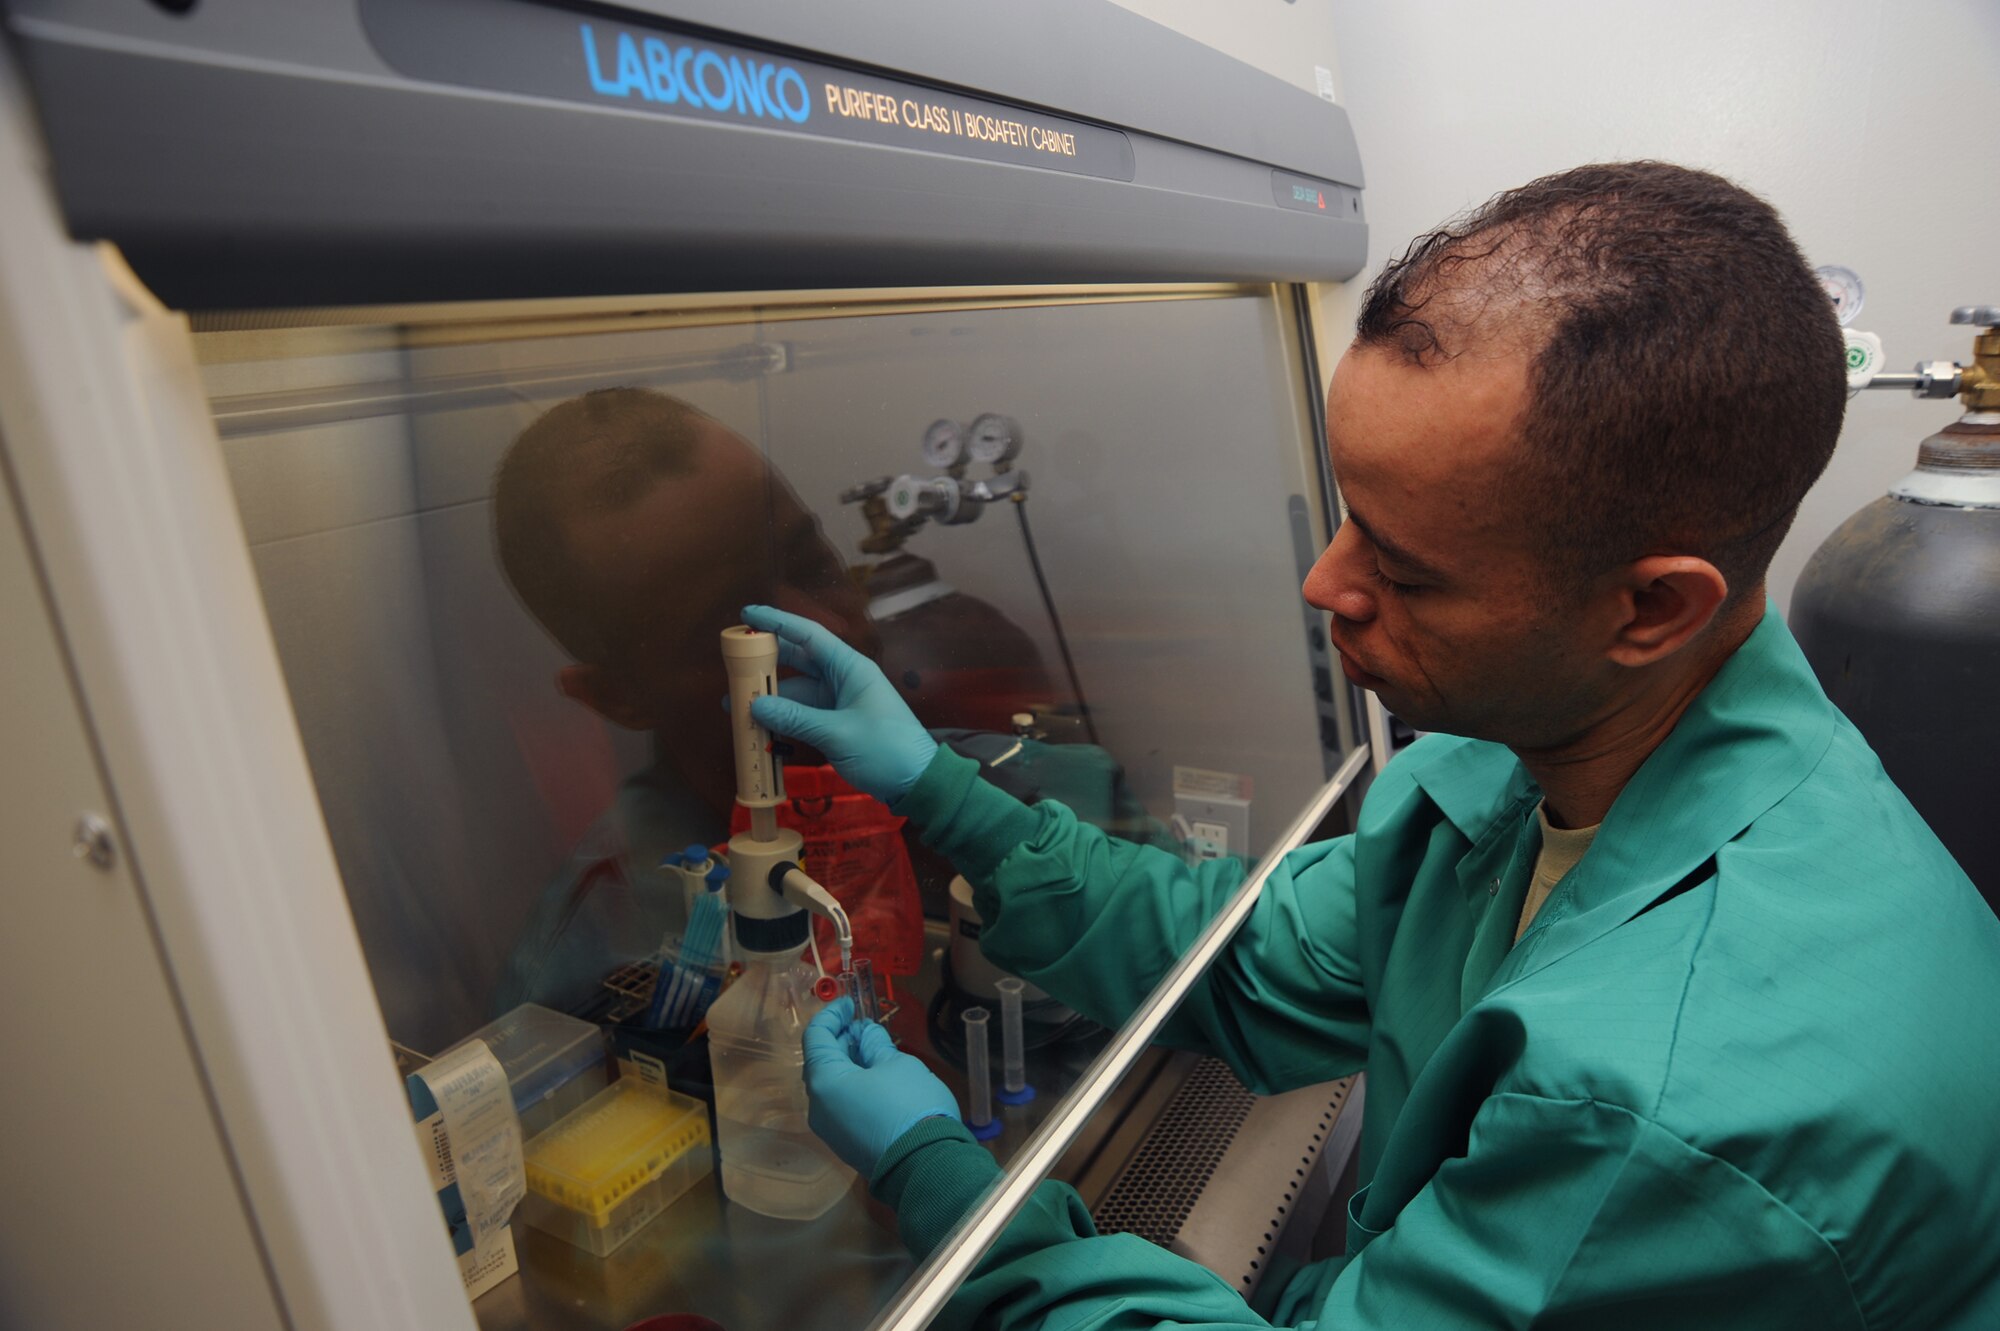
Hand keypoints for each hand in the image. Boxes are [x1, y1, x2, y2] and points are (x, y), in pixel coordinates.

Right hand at [741, 604, 936, 803]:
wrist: (916, 782)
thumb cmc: (886, 750)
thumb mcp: (837, 733)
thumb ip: (795, 718)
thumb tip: (755, 705)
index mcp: (850, 668)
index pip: (809, 635)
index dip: (777, 622)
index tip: (748, 615)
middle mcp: (843, 679)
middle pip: (797, 662)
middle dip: (765, 666)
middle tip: (733, 670)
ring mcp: (839, 702)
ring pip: (796, 692)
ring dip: (770, 700)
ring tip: (737, 709)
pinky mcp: (836, 724)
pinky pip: (802, 715)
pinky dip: (783, 720)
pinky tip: (761, 729)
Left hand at [802, 997, 958, 1175]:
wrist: (926, 1166)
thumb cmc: (909, 1105)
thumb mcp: (896, 1064)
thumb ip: (875, 1044)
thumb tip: (865, 1034)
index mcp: (824, 1082)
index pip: (816, 1037)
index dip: (832, 1015)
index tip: (851, 1004)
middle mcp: (818, 1107)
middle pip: (821, 1063)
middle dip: (841, 1040)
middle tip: (866, 1026)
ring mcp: (830, 1130)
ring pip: (832, 1086)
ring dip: (849, 1063)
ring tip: (875, 1049)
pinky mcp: (846, 1145)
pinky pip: (842, 1106)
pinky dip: (854, 1085)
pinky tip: (878, 1078)